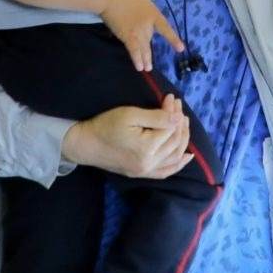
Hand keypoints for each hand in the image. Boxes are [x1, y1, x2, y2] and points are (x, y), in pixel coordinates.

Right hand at [62, 96, 194, 178]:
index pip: (170, 128)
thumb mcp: (130, 115)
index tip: (172, 98)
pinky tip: (187, 156)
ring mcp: (146, 171)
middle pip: (175, 142)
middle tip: (178, 108)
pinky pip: (166, 172)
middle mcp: (150, 163)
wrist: (85, 144)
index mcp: (147, 148)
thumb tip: (178, 117)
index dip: (174, 112)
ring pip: (174, 156)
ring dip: (183, 140)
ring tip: (184, 124)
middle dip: (180, 123)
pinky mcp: (142, 174)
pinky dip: (178, 164)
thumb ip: (156, 117)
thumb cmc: (105, 125)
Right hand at [99, 0, 184, 71]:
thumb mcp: (142, 3)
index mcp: (153, 13)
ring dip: (145, 59)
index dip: (173, 39)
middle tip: (150, 63)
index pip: (165, 28)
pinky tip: (139, 67)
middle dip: (147, 48)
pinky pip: (134, 50)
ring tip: (147, 68)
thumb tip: (146, 28)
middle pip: (149, 39)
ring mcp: (138, 31)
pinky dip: (137, 59)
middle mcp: (148, 24)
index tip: (181, 49)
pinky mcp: (127, 36)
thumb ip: (146, 15)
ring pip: (144, 47)